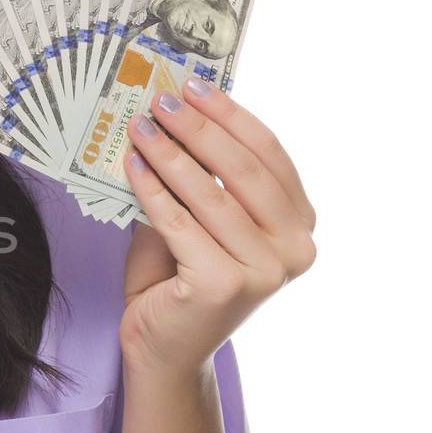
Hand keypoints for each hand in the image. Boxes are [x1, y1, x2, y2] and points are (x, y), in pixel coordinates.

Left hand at [118, 75, 316, 376]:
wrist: (165, 348)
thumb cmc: (179, 279)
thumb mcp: (199, 218)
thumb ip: (201, 175)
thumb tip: (178, 110)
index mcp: (300, 225)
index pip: (269, 155)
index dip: (231, 115)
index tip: (194, 84)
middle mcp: (296, 249)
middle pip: (244, 169)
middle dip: (199, 128)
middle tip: (160, 99)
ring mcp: (266, 271)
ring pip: (210, 194)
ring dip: (170, 153)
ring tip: (139, 126)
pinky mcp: (225, 285)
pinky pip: (180, 223)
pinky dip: (152, 190)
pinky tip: (131, 165)